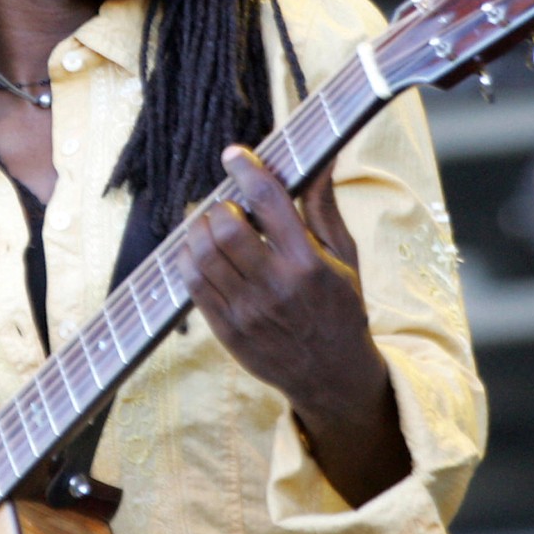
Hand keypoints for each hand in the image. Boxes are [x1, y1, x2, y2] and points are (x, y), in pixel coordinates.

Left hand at [177, 144, 410, 505]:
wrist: (333, 377)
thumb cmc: (341, 308)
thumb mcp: (343, 255)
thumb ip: (323, 204)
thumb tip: (322, 157)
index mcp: (309, 263)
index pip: (267, 200)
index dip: (246, 169)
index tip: (234, 155)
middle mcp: (276, 287)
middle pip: (226, 225)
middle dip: (223, 205)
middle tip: (230, 207)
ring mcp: (248, 312)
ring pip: (202, 252)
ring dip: (201, 229)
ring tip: (214, 228)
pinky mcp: (227, 331)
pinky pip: (192, 282)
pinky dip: (190, 257)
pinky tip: (204, 253)